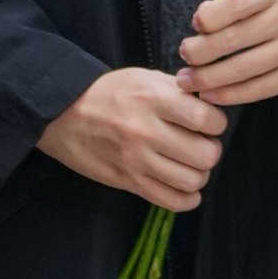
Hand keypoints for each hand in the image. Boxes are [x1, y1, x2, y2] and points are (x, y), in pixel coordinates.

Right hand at [36, 68, 226, 212]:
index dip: (217, 123)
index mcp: (153, 100)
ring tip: (190, 164)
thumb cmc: (108, 92)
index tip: (209, 123)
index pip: (207, 120)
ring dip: (199, 174)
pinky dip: (187, 198)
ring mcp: (135, 160)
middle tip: (201, 144)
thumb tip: (212, 100)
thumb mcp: (143, 77)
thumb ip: (179, 89)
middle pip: (206, 155)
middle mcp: (146, 131)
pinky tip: (183, 185)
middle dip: (211, 150)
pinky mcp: (126, 181)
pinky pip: (171, 201)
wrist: (60, 113)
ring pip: (192, 181)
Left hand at [177, 0, 277, 107]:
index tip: (196, 26)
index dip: (209, 18)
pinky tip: (211, 95)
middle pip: (234, 40)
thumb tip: (201, 21)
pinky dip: (230, 95)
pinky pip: (259, 90)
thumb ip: (233, 3)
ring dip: (208, 78)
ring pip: (243, 69)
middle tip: (184, 58)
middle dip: (199, 52)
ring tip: (188, 81)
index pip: (236, 4)